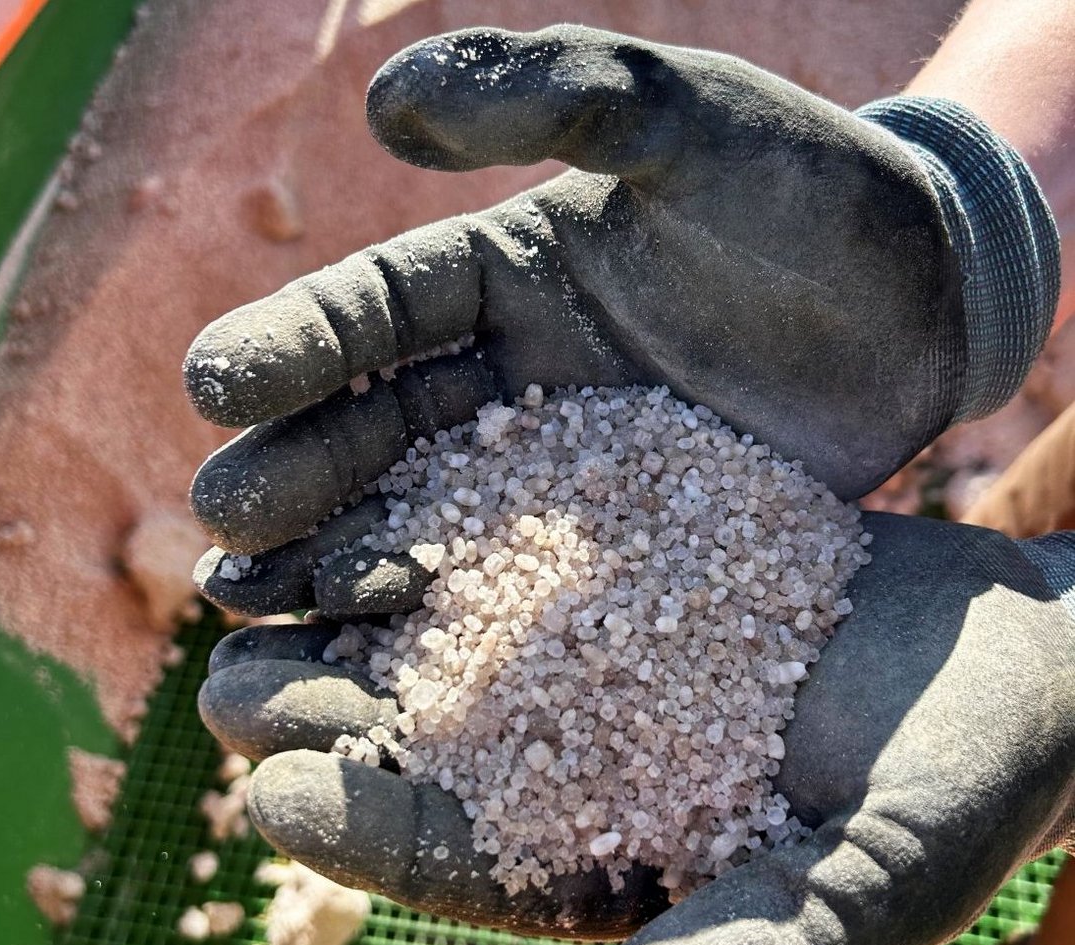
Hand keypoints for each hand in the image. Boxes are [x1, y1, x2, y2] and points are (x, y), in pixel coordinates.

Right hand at [185, 23, 1057, 577]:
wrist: (916, 306)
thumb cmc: (805, 195)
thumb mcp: (684, 120)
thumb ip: (554, 94)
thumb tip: (386, 101)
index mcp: (499, 274)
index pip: (373, 310)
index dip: (293, 347)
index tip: (213, 387)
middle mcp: (506, 376)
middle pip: (371, 430)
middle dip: (294, 476)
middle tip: (223, 529)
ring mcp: (553, 470)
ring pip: (420, 518)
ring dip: (338, 562)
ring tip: (263, 606)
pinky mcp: (609, 544)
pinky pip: (511, 585)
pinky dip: (444, 621)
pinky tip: (383, 665)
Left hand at [198, 512, 1074, 944]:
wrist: (1026, 649)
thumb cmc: (966, 785)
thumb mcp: (866, 892)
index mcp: (619, 846)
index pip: (468, 855)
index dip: (369, 832)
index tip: (270, 799)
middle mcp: (588, 743)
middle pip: (429, 739)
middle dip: (322, 715)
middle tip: (222, 682)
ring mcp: (604, 635)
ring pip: (450, 624)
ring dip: (351, 602)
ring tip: (249, 573)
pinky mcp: (635, 539)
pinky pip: (522, 523)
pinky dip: (446, 502)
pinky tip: (374, 471)